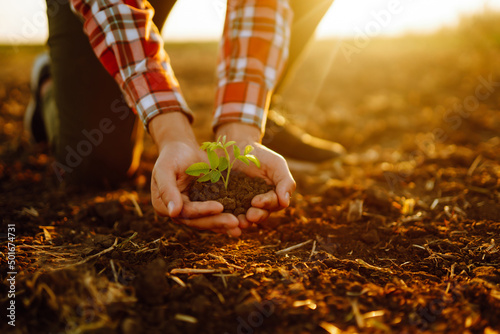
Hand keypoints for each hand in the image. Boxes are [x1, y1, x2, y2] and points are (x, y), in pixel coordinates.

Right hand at [149, 113, 240, 236]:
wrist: (183, 149)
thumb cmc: (172, 155)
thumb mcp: (166, 168)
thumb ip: (167, 189)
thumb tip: (172, 213)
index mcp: (164, 206)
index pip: (186, 212)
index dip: (203, 211)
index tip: (220, 207)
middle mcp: (178, 213)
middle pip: (199, 221)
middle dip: (218, 221)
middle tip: (236, 222)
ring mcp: (193, 211)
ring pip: (210, 221)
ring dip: (225, 224)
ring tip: (242, 226)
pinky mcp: (205, 206)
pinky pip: (217, 214)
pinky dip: (229, 217)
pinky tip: (243, 220)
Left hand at [215, 122, 295, 227]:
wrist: (237, 146)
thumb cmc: (260, 155)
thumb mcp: (276, 164)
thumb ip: (285, 182)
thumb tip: (285, 203)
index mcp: (272, 197)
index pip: (273, 204)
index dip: (266, 204)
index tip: (256, 201)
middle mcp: (258, 205)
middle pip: (260, 214)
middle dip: (255, 216)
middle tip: (249, 216)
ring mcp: (242, 206)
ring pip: (245, 218)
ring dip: (243, 222)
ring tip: (238, 223)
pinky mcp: (226, 204)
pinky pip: (227, 213)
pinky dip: (226, 217)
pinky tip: (223, 218)